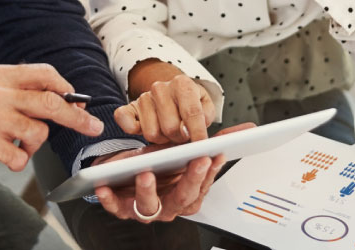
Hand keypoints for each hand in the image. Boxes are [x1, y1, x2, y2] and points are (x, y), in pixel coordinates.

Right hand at [0, 64, 104, 184]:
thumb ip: (26, 95)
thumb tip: (69, 100)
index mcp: (0, 77)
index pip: (44, 74)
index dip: (66, 89)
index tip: (79, 102)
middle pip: (51, 102)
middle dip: (77, 117)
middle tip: (92, 126)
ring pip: (39, 132)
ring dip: (33, 145)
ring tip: (16, 145)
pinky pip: (22, 156)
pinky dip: (18, 161)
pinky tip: (4, 156)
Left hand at [91, 123, 255, 222]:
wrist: (127, 170)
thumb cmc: (159, 163)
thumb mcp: (185, 150)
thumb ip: (215, 142)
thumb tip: (249, 129)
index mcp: (187, 195)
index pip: (202, 186)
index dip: (209, 172)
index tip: (213, 155)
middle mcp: (169, 206)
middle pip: (183, 198)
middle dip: (190, 179)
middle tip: (195, 161)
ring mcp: (146, 209)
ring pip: (150, 206)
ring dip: (148, 191)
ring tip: (146, 173)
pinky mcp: (122, 208)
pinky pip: (116, 208)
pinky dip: (110, 199)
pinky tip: (105, 186)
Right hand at [115, 75, 215, 143]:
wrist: (171, 92)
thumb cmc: (189, 102)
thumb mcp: (205, 106)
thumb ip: (205, 117)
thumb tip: (194, 131)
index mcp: (182, 84)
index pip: (191, 112)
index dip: (197, 133)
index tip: (200, 146)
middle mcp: (160, 88)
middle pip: (171, 127)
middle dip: (179, 137)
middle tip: (182, 135)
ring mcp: (143, 98)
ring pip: (152, 133)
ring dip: (162, 138)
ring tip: (168, 131)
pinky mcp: (129, 108)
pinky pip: (125, 122)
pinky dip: (133, 130)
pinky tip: (146, 129)